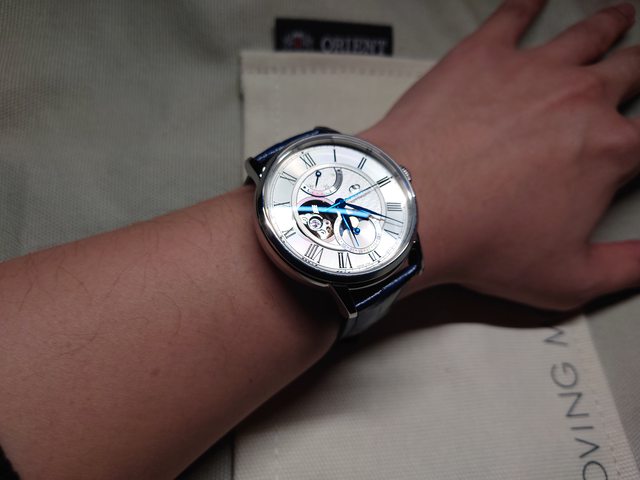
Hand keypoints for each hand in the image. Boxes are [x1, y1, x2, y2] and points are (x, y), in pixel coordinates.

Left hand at [360, 0, 639, 309]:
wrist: (414, 212)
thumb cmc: (482, 244)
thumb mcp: (569, 279)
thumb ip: (628, 267)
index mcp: (609, 149)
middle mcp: (580, 98)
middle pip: (630, 72)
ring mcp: (531, 70)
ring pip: (586, 36)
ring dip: (609, 25)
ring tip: (621, 15)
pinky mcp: (483, 55)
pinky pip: (513, 15)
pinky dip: (527, 2)